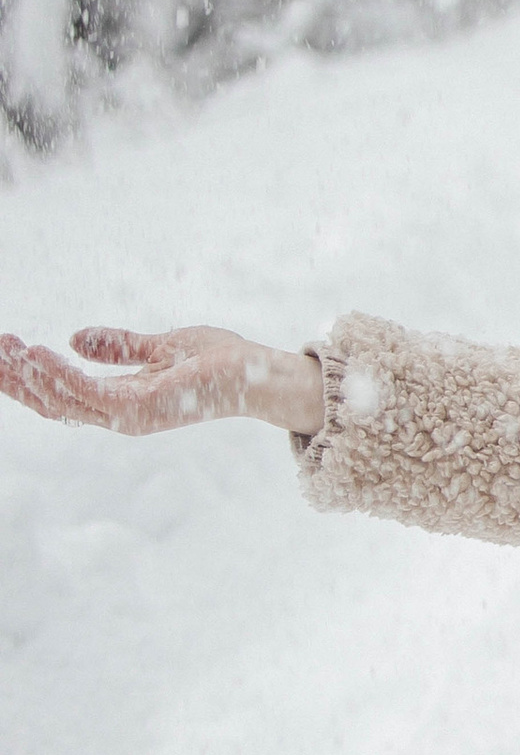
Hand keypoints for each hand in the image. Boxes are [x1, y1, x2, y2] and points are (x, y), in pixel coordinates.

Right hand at [0, 323, 324, 437]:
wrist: (259, 375)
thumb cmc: (219, 363)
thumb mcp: (159, 347)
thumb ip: (118, 346)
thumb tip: (75, 338)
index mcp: (120, 402)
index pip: (60, 396)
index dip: (27, 379)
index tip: (3, 351)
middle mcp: (119, 415)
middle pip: (52, 402)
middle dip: (17, 379)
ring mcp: (129, 416)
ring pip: (63, 399)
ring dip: (30, 374)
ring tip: (6, 348)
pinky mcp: (142, 408)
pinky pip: (90, 393)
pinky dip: (61, 374)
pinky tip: (40, 353)